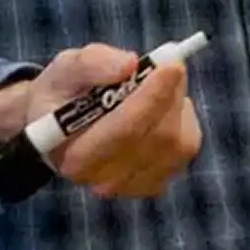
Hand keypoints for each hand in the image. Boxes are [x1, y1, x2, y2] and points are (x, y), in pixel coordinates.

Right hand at [0, 43, 201, 198]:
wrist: (61, 124)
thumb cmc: (65, 93)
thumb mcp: (68, 68)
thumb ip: (93, 64)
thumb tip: (129, 65)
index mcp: (75, 155)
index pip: (124, 131)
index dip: (152, 97)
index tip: (171, 65)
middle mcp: (102, 180)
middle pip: (159, 138)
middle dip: (170, 95)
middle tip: (170, 65)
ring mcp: (132, 185)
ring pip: (179, 143)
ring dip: (177, 105)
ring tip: (157, 85)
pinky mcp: (155, 183)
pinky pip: (187, 147)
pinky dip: (183, 120)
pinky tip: (161, 109)